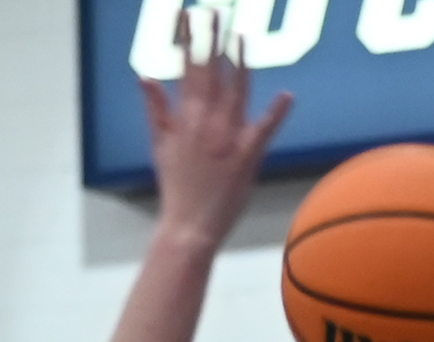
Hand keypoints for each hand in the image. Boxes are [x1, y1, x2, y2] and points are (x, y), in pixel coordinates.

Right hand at [140, 22, 291, 248]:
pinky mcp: (247, 156)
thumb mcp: (159, 145)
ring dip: (239, 62)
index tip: (187, 14)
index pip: (187, 69)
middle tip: (213, 9)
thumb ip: (156, 108)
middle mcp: (206, 123)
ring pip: (235, 91)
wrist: (188, 227)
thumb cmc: (176, 188)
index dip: (189, 39)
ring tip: (240, 35)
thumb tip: (146, 76)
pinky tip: (287, 95)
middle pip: (210, 72)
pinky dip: (276, 113)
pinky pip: (263, 130)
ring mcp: (227, 138)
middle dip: (211, 38)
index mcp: (186, 118)